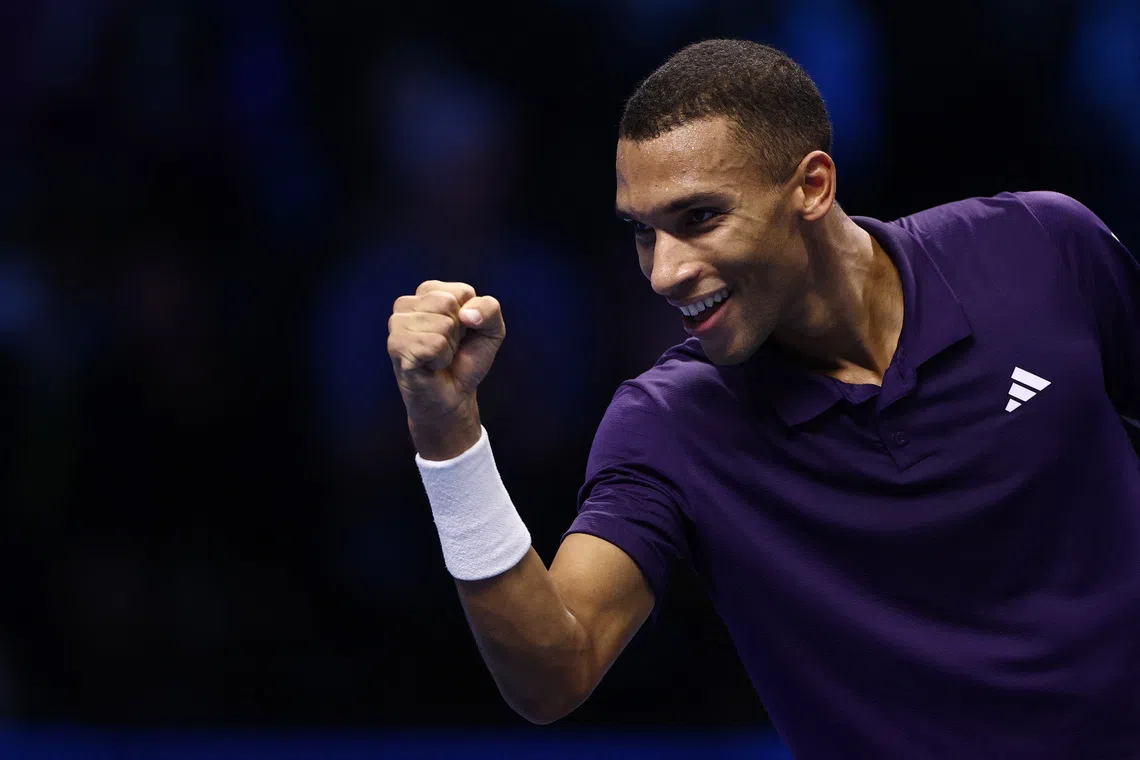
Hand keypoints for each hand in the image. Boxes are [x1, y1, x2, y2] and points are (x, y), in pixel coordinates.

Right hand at [388, 281, 505, 457]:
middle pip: (449, 303)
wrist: (454, 397)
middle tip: (448, 347)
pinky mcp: (396, 346)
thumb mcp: (491, 330)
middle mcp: (406, 304)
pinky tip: (431, 365)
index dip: (472, 317)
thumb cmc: (466, 360)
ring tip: (439, 356)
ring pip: (442, 324)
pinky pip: (434, 344)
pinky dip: (441, 359)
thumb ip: (489, 309)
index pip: (463, 292)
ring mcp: (397, 324)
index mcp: (428, 292)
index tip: (461, 333)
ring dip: (449, 347)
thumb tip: (466, 314)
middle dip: (459, 331)